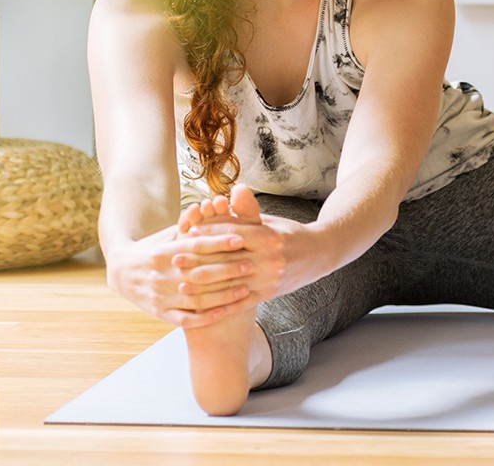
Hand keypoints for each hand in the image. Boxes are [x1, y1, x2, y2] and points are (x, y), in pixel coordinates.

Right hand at [106, 224, 259, 328]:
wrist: (121, 274)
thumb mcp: (166, 236)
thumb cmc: (152, 250)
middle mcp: (161, 274)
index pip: (195, 245)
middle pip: (200, 272)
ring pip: (197, 298)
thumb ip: (188, 227)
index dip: (219, 242)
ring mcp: (160, 295)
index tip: (241, 239)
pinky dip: (206, 316)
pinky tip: (225, 311)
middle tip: (251, 265)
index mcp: (163, 252)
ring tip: (245, 289)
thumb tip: (210, 207)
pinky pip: (186, 319)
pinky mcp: (159, 313)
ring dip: (224, 295)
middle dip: (229, 269)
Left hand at [171, 185, 330, 306]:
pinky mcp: (268, 294)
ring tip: (182, 284)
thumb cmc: (287, 233)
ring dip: (204, 286)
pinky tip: (203, 306)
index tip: (185, 233)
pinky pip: (241, 302)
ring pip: (231, 283)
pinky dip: (221, 304)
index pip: (231, 234)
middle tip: (174, 259)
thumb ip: (248, 210)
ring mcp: (269, 280)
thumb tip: (235, 188)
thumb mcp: (270, 220)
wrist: (319, 255)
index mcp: (267, 237)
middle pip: (228, 259)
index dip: (207, 233)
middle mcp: (269, 259)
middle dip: (199, 260)